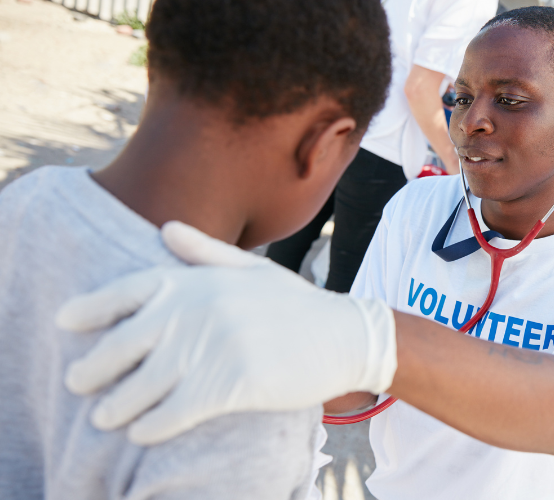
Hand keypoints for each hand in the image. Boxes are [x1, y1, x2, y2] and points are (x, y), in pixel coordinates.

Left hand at [57, 222, 396, 444]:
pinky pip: (176, 412)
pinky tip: (142, 434)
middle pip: (125, 343)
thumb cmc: (298, 306)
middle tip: (77, 382)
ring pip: (145, 384)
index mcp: (200, 280)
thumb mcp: (253, 270)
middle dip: (95, 367)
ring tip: (104, 418)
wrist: (346, 334)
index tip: (66, 322)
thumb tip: (165, 229)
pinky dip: (152, 427)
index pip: (130, 290)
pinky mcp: (232, 383)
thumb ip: (205, 253)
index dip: (92, 307)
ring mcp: (215, 346)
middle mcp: (200, 309)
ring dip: (118, 406)